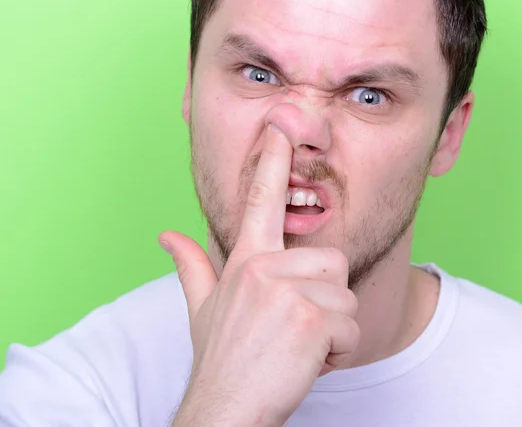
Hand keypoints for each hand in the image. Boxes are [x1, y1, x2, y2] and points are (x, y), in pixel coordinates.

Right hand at [159, 123, 359, 426]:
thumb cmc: (221, 357)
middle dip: (324, 300)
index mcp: (245, 260)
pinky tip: (307, 362)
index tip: (281, 127)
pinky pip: (350, 326)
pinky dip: (338, 352)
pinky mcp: (308, 318)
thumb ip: (190, 265)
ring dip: (331, 328)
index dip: (273, 161)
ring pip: (344, 295)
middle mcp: (263, 267)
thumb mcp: (202, 308)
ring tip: (298, 345)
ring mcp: (285, 291)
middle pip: (331, 261)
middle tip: (295, 328)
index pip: (259, 200)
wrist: (225, 410)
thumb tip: (167, 236)